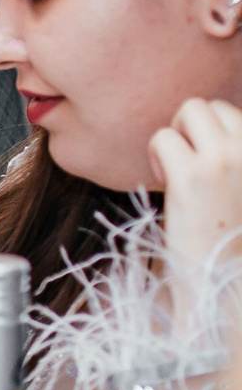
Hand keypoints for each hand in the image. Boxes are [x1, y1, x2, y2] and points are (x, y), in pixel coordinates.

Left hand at [153, 98, 241, 278]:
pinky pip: (163, 137)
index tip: (208, 171)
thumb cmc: (232, 241)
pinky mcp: (195, 176)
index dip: (210, 138)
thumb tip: (204, 126)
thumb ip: (232, 158)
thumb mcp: (241, 188)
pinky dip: (156, 156)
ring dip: (175, 138)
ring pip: (190, 109)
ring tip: (180, 175)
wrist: (226, 283)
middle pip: (210, 106)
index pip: (234, 115)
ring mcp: (230, 159)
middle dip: (191, 131)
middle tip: (188, 169)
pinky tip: (167, 185)